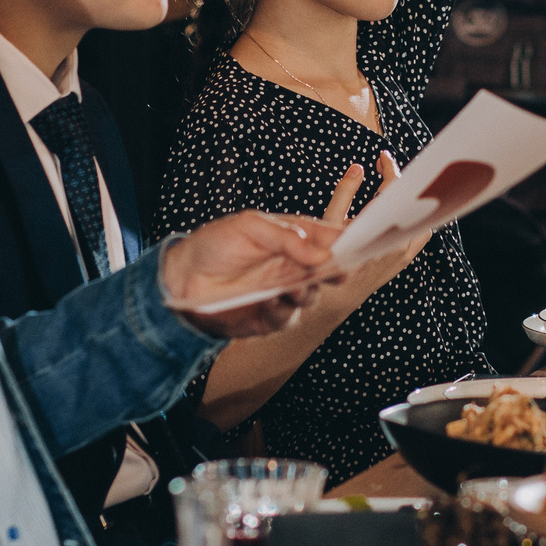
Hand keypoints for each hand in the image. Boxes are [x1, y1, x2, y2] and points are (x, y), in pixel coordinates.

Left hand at [159, 210, 347, 339]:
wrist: (181, 278)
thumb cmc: (215, 244)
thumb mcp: (250, 227)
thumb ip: (287, 237)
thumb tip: (323, 252)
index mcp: (294, 239)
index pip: (330, 237)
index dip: (348, 238)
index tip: (363, 239)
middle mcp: (294, 266)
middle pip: (330, 269)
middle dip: (337, 269)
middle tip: (337, 268)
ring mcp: (284, 292)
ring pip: (312, 295)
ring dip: (306, 290)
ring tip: (291, 285)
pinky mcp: (271, 318)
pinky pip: (289, 317)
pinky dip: (283, 309)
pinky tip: (269, 300)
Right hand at [323, 152, 429, 299]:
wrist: (336, 297)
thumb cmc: (327, 260)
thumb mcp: (329, 222)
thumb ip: (344, 193)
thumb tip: (358, 168)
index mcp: (372, 229)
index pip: (392, 190)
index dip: (390, 169)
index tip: (382, 158)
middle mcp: (392, 241)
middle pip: (412, 201)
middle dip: (402, 182)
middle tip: (386, 171)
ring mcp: (402, 252)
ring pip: (421, 217)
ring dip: (410, 201)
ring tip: (394, 189)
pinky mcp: (404, 260)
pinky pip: (420, 235)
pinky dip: (414, 218)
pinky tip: (399, 211)